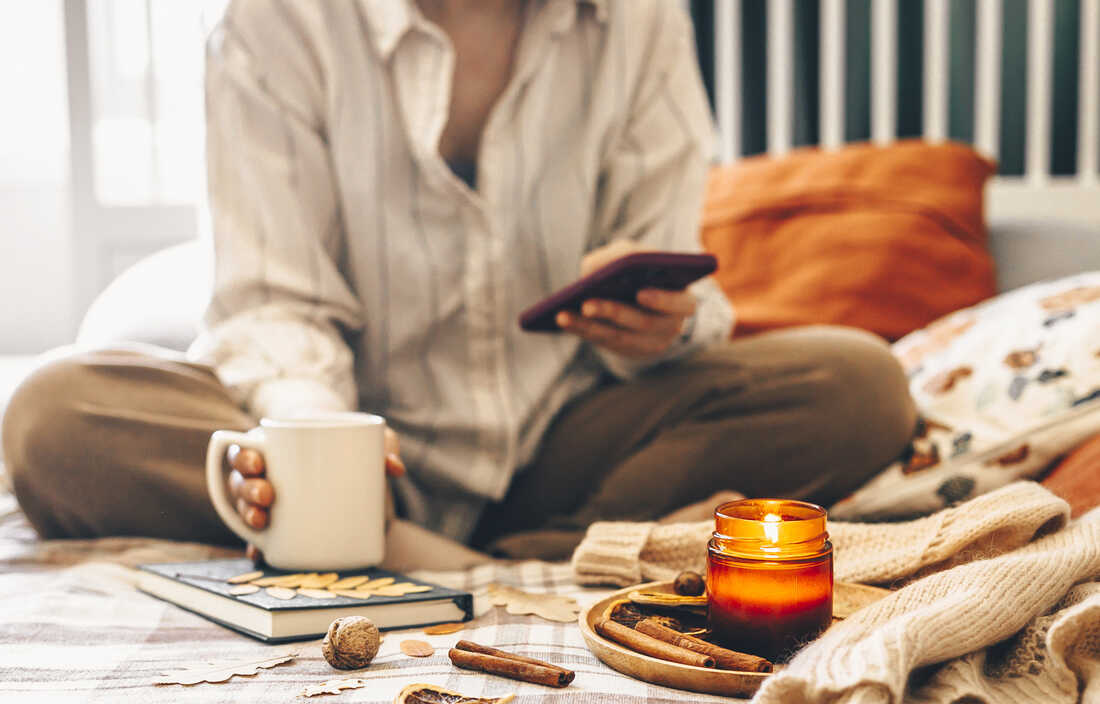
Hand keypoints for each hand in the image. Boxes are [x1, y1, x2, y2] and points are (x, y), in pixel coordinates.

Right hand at [226, 427, 404, 534]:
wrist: (353, 465)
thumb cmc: (354, 445)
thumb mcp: (369, 440)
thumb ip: (385, 446)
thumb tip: (394, 468)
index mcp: (273, 448)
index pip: (243, 450)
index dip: (242, 457)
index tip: (258, 462)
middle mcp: (264, 476)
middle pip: (240, 482)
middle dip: (247, 490)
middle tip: (268, 494)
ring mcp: (268, 503)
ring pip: (244, 509)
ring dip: (246, 516)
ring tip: (261, 521)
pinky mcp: (279, 527)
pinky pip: (258, 539)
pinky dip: (255, 547)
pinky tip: (258, 555)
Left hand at [557, 242, 697, 358]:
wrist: (646, 299)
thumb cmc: (640, 271)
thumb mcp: (634, 256)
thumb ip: (620, 255)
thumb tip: (593, 270)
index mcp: (684, 300)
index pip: (682, 304)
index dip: (662, 300)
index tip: (640, 293)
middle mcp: (671, 326)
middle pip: (643, 322)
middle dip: (613, 312)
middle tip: (588, 304)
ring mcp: (651, 343)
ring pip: (619, 337)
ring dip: (589, 325)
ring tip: (564, 314)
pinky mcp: (630, 351)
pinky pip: (604, 342)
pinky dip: (581, 329)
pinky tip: (562, 319)